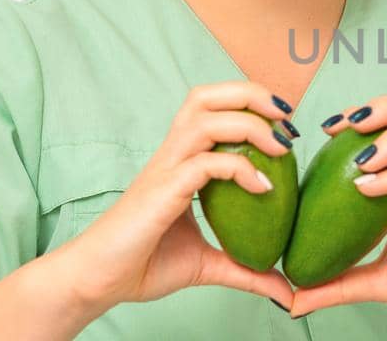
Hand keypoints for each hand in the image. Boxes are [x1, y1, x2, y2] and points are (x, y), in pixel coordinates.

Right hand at [55, 81, 296, 309]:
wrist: (100, 282)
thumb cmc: (143, 265)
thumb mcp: (208, 265)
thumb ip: (247, 271)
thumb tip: (285, 292)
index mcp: (182, 161)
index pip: (213, 108)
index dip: (250, 104)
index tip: (286, 127)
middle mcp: (172, 156)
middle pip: (207, 97)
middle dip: (251, 95)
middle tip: (287, 116)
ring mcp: (165, 170)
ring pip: (205, 118)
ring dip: (250, 123)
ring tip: (282, 146)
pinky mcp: (162, 191)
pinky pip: (204, 163)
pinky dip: (239, 168)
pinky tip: (263, 188)